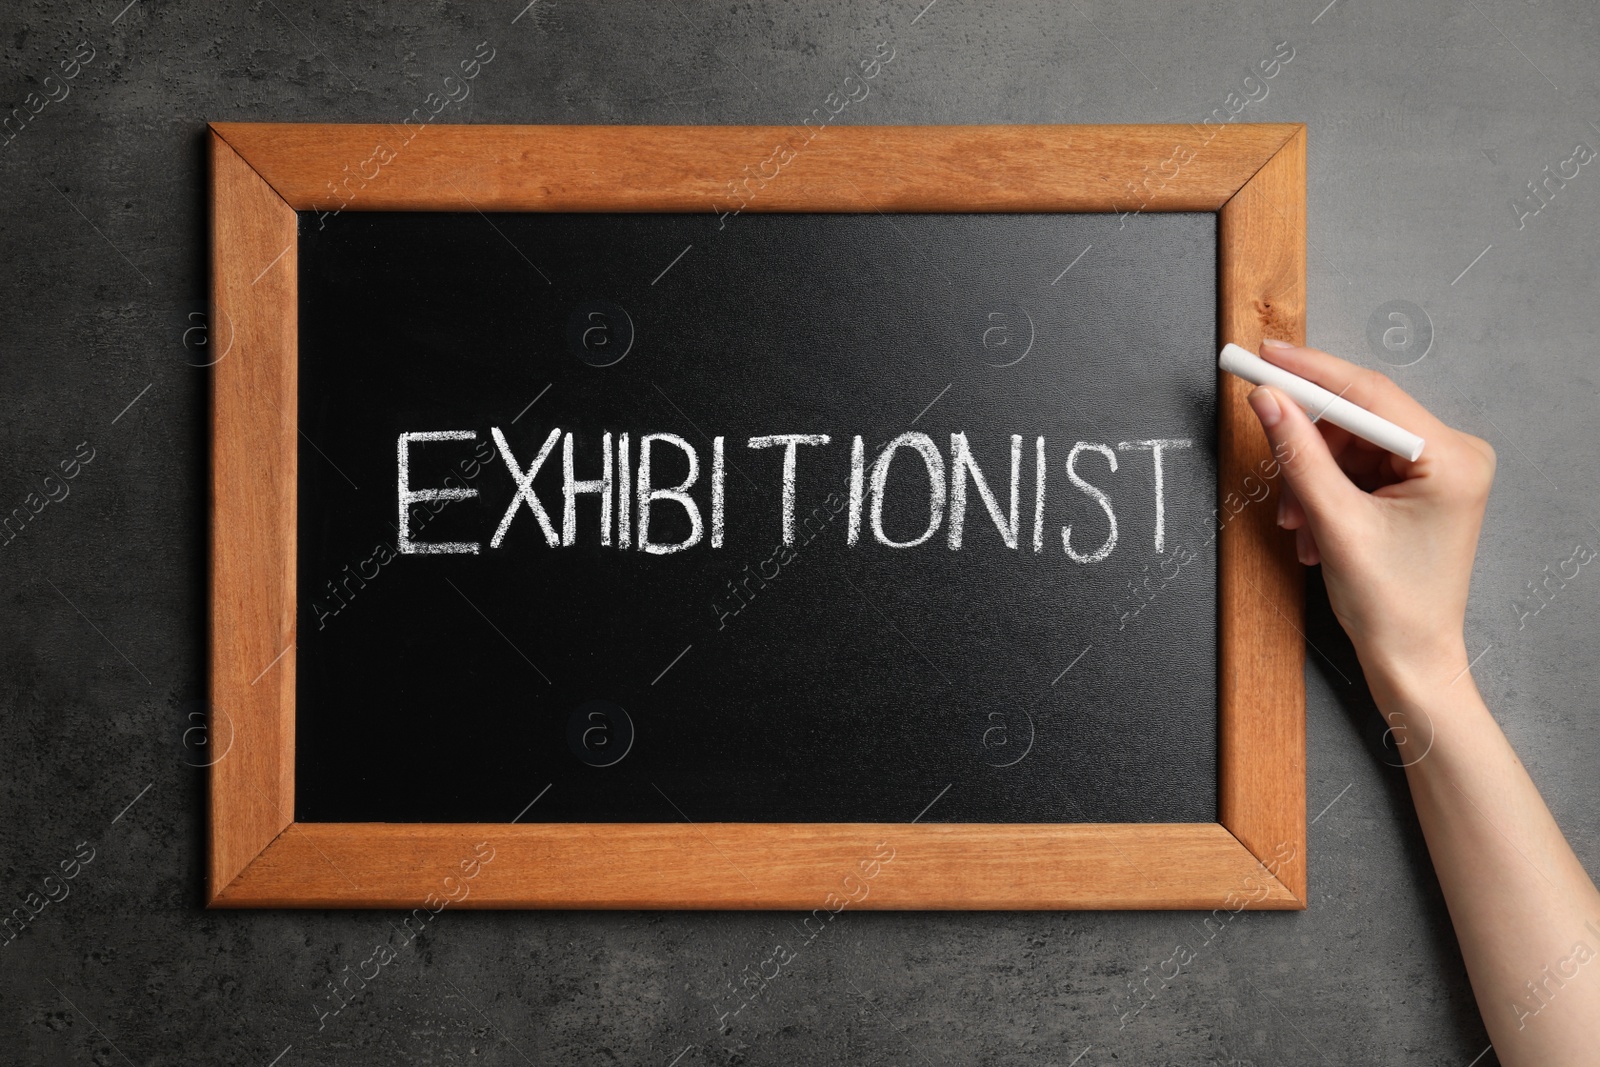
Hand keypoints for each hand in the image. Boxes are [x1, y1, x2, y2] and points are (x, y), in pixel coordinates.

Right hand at [1244, 339, 1496, 687]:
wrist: (1411, 658)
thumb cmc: (1392, 605)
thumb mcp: (1334, 523)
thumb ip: (1298, 455)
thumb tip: (1267, 401)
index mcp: (1452, 458)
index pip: (1370, 395)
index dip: (1310, 374)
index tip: (1264, 357)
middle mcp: (1454, 454)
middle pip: (1358, 418)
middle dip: (1308, 445)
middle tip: (1265, 448)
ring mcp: (1437, 470)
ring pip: (1350, 445)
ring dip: (1312, 477)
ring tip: (1298, 523)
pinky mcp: (1418, 486)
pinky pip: (1356, 467)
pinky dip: (1325, 491)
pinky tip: (1314, 528)